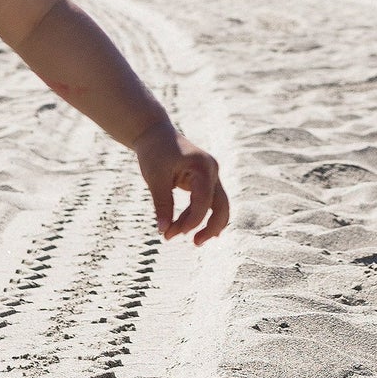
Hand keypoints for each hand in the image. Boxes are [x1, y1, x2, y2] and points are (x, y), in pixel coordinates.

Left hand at [132, 119, 229, 245]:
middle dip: (211, 227)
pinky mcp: (205, 180)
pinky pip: (206, 202)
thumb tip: (163, 230)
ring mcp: (211, 176)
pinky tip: (183, 228)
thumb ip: (161, 204)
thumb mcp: (155, 178)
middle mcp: (212, 171)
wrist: (154, 133)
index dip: (191, 220)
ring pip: (216, 206)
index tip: (170, 232)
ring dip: (200, 223)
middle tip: (195, 244)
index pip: (204, 201)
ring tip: (174, 236)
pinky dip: (194, 215)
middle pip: (222, 206)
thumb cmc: (154, 152)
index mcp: (203, 167)